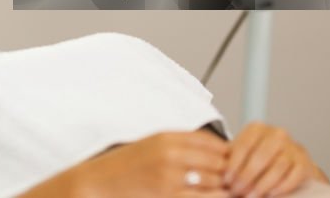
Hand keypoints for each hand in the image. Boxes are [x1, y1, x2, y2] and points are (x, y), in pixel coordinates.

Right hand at [67, 131, 229, 197]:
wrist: (97, 183)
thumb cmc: (124, 167)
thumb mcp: (151, 145)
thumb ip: (181, 146)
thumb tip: (217, 153)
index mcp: (167, 137)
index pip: (213, 142)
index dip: (227, 154)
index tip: (230, 163)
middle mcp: (171, 155)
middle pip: (219, 163)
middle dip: (228, 174)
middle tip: (232, 182)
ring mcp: (170, 178)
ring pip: (216, 184)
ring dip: (223, 190)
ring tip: (225, 193)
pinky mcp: (169, 197)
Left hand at [226, 122, 324, 196]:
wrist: (289, 160)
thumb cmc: (259, 156)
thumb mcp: (244, 151)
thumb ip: (232, 158)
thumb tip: (219, 174)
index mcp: (257, 128)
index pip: (243, 146)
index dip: (233, 165)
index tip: (226, 180)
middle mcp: (277, 134)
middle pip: (260, 157)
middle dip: (246, 177)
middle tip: (237, 191)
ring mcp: (293, 147)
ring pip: (277, 167)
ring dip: (262, 185)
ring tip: (250, 196)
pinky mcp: (304, 163)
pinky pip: (293, 176)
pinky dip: (281, 187)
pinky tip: (270, 195)